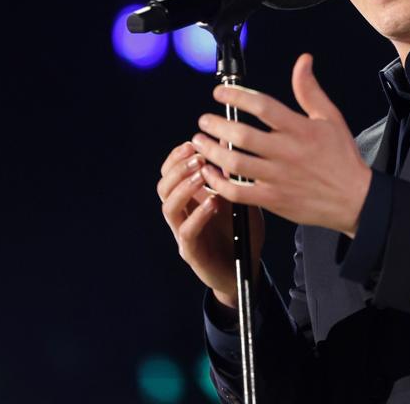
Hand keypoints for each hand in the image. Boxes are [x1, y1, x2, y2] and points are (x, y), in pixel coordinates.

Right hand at [156, 141, 263, 309]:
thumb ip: (232, 173)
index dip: (176, 157)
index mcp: (190, 199)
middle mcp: (182, 215)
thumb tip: (228, 140)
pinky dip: (198, 215)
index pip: (170, 173)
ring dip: (184, 188)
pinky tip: (213, 203)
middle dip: (178, 168)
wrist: (246, 269)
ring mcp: (184, 234)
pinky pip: (187, 232)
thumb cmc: (241, 232)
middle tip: (198, 157)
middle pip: (163, 187)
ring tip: (203, 175)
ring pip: (169, 208)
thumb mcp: (241, 197)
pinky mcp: (193, 253)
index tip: (192, 143)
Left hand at [191, 53, 372, 237]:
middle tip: (204, 119)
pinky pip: (237, 191)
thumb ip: (310, 90)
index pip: (263, 106)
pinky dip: (218, 182)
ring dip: (211, 150)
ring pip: (235, 163)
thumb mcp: (330, 118)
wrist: (355, 199)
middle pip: (242, 135)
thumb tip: (303, 61)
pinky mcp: (273, 200)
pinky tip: (209, 172)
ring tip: (199, 141)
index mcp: (300, 130)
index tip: (219, 92)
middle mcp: (287, 153)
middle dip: (216, 124)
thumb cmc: (341, 157)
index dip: (237, 96)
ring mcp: (278, 178)